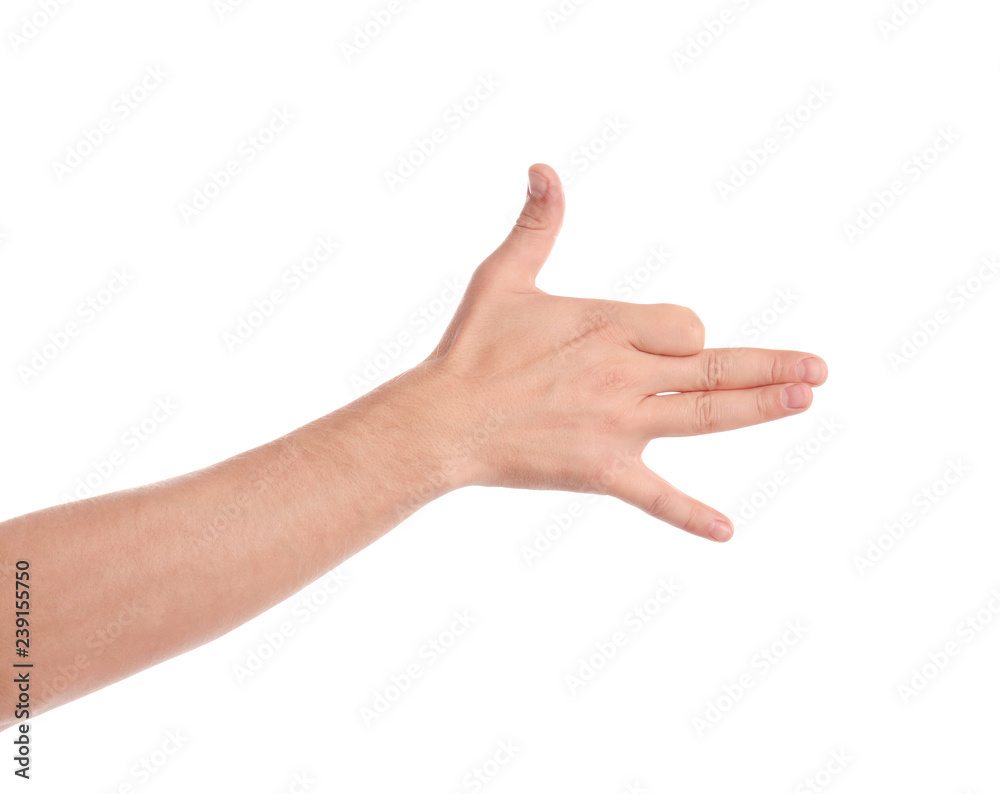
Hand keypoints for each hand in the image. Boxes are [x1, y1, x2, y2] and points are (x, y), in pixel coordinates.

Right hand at [423, 164, 827, 541]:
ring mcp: (618, 426)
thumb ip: (537, 225)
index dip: (683, 334)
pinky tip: (726, 531)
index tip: (662, 345)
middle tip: (820, 369)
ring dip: (759, 407)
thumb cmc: (472, 347)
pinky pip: (654, 496)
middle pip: (714, 367)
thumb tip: (544, 168)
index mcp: (609, 327)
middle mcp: (624, 375)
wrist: (444, 418)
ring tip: (806, 399)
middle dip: (769, 366)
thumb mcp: (504, 276)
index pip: (685, 326)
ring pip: (705, 416)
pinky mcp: (601, 471)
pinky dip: (688, 514)